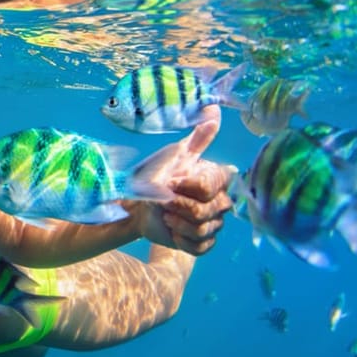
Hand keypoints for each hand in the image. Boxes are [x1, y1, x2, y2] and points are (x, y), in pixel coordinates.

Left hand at [129, 105, 234, 254]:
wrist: (135, 205)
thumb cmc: (153, 176)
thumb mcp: (173, 154)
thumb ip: (198, 137)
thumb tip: (214, 109)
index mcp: (217, 180)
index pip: (212, 186)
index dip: (188, 186)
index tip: (171, 181)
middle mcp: (221, 202)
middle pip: (208, 210)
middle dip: (179, 205)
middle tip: (163, 200)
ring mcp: (214, 224)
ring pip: (204, 229)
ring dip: (177, 222)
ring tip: (164, 213)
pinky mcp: (203, 244)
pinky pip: (201, 247)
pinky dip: (181, 239)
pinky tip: (170, 229)